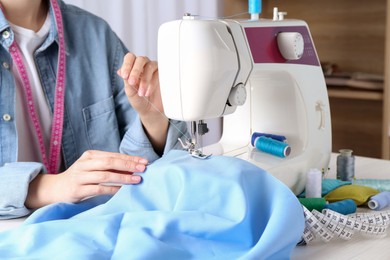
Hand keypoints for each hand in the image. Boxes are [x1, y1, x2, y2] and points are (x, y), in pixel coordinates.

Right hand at [25, 150, 147, 208]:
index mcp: (90, 155)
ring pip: (105, 175)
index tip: (144, 161)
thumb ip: (109, 167)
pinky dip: (112, 189)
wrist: (56, 189)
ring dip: (123, 177)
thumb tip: (133, 168)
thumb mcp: (93, 167)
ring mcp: (80, 177)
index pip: (113, 155)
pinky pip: (98, 189)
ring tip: (136, 180)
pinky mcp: (78, 190)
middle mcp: (84, 164)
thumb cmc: (80, 177)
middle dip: (128, 165)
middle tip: (143, 168)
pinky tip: (122, 190)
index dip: (129, 158)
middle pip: (109, 162)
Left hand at [117, 53, 162, 115]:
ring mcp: (154, 70)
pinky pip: (158, 74)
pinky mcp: (163, 75)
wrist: (151, 111)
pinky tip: (148, 93)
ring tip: (141, 93)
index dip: (127, 65)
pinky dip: (152, 84)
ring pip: (150, 66)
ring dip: (144, 79)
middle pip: (140, 59)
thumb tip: (120, 71)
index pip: (130, 58)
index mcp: (133, 68)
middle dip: (135, 71)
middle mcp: (144, 66)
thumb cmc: (139, 100)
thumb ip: (127, 81)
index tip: (125, 76)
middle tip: (132, 82)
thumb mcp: (130, 92)